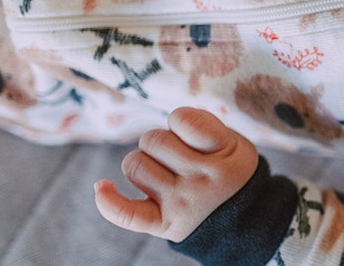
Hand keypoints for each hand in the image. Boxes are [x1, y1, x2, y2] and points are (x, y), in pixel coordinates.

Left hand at [94, 107, 257, 242]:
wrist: (242, 220)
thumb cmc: (229, 171)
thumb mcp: (235, 143)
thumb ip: (204, 125)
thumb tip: (171, 119)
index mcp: (223, 154)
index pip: (182, 119)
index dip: (179, 121)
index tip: (189, 132)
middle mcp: (201, 179)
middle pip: (153, 140)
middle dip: (159, 142)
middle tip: (177, 155)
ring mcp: (180, 203)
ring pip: (135, 165)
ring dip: (143, 163)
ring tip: (163, 172)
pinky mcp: (163, 224)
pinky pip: (126, 213)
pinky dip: (108, 201)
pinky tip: (101, 187)